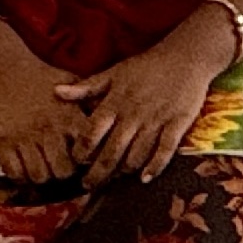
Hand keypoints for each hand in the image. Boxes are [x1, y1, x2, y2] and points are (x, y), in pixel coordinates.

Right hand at [0, 38, 98, 185]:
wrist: (5, 70)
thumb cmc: (43, 80)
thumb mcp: (71, 84)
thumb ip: (90, 102)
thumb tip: (113, 119)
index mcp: (69, 117)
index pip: (86, 153)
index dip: (86, 163)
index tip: (83, 162)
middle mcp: (48, 129)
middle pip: (63, 171)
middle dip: (63, 175)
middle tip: (61, 170)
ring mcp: (24, 137)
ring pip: (39, 176)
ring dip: (42, 176)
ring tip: (43, 169)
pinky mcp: (2, 141)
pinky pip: (14, 172)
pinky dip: (20, 176)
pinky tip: (24, 168)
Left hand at [55, 29, 230, 183]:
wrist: (186, 56)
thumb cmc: (147, 66)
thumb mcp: (114, 72)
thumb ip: (86, 87)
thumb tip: (56, 92)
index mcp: (115, 102)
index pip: (92, 133)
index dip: (82, 152)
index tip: (77, 163)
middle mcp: (133, 114)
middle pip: (111, 152)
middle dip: (97, 173)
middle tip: (88, 187)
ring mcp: (156, 121)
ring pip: (136, 155)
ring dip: (123, 171)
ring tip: (114, 181)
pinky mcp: (177, 124)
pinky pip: (164, 151)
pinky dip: (154, 167)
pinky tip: (145, 178)